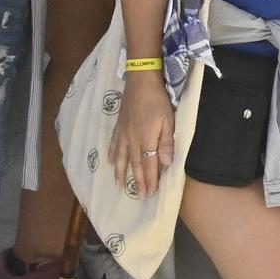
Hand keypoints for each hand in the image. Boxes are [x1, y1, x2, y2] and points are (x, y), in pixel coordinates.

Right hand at [109, 73, 175, 197]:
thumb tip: (166, 163)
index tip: (151, 193)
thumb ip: (166, 142)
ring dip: (121, 173)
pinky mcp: (119, 126)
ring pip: (122, 158)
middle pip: (135, 165)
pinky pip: (114, 145)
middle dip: (138, 182)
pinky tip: (111, 162)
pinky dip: (112, 155)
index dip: (150, 180)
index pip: (149, 165)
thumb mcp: (168, 120)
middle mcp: (132, 140)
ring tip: (120, 186)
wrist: (140, 81)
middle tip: (139, 196)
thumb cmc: (157, 100)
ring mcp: (123, 134)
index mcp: (146, 140)